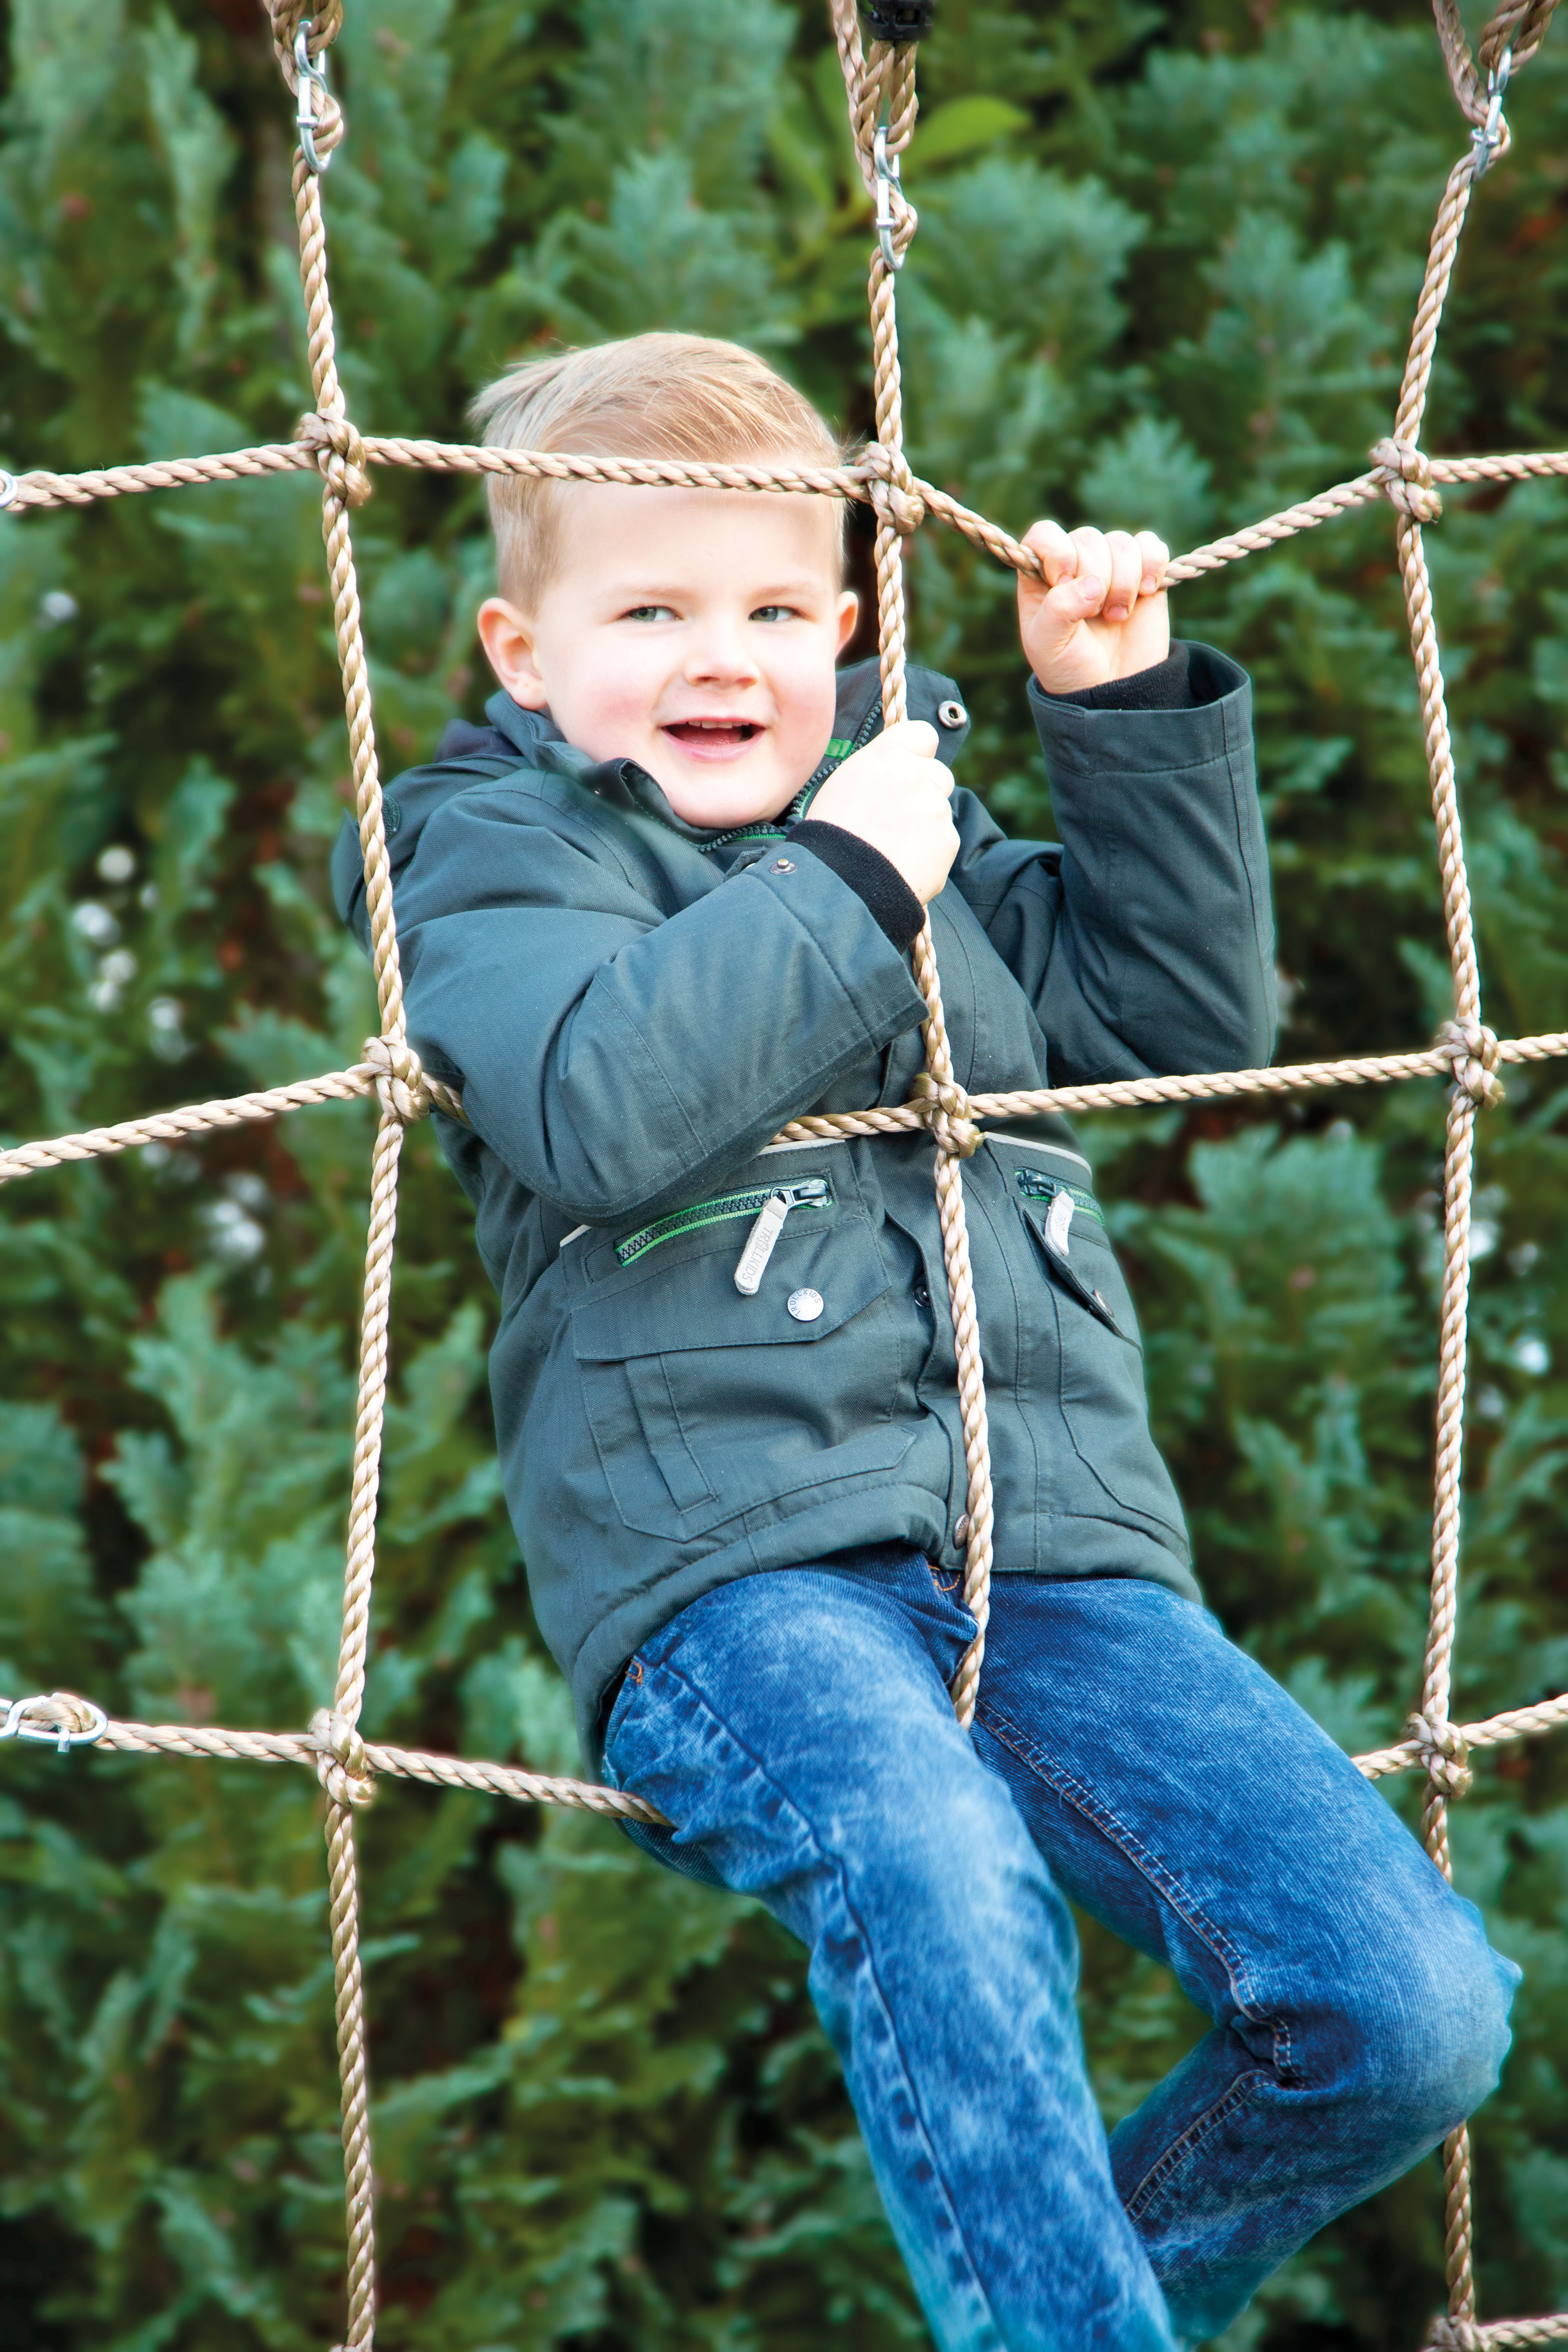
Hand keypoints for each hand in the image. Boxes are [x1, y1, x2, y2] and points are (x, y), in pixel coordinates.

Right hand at [810, 719, 957, 905]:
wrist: (841, 886)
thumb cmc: (831, 836)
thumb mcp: (844, 785)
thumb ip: (879, 768)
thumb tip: (899, 765)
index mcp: (886, 756)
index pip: (922, 734)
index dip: (916, 752)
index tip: (908, 766)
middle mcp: (916, 776)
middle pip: (939, 772)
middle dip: (926, 789)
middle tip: (897, 814)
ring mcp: (935, 809)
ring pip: (941, 808)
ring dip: (926, 822)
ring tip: (893, 845)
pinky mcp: (947, 840)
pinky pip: (944, 839)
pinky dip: (929, 850)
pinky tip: (903, 862)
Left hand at [1017, 522, 1169, 695]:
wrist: (1113, 690)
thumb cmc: (1070, 668)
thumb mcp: (1048, 646)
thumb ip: (1059, 610)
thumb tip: (1092, 584)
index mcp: (1040, 575)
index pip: (1045, 534)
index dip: (1058, 552)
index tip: (1064, 581)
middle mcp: (1075, 563)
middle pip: (1088, 538)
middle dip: (1096, 578)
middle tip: (1094, 616)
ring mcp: (1111, 565)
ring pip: (1122, 542)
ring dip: (1124, 582)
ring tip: (1117, 616)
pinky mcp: (1144, 571)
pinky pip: (1152, 545)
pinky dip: (1153, 565)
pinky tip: (1145, 593)